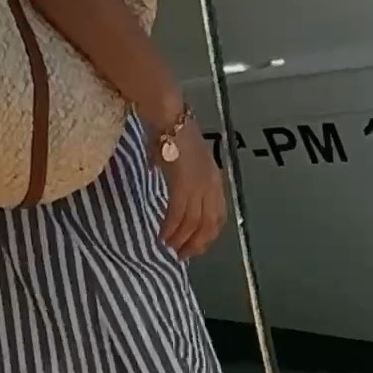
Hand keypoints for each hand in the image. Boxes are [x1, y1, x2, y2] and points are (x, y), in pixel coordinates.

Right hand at [154, 117, 225, 258]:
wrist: (169, 116)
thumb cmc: (170, 129)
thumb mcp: (180, 154)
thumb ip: (173, 168)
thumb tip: (154, 168)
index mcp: (214, 179)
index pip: (218, 216)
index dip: (208, 235)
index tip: (196, 247)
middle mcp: (211, 185)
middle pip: (208, 224)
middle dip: (196, 243)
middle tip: (181, 255)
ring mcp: (199, 185)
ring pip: (193, 222)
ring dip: (181, 239)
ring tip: (169, 248)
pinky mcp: (184, 184)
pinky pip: (179, 214)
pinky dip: (171, 228)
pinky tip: (163, 235)